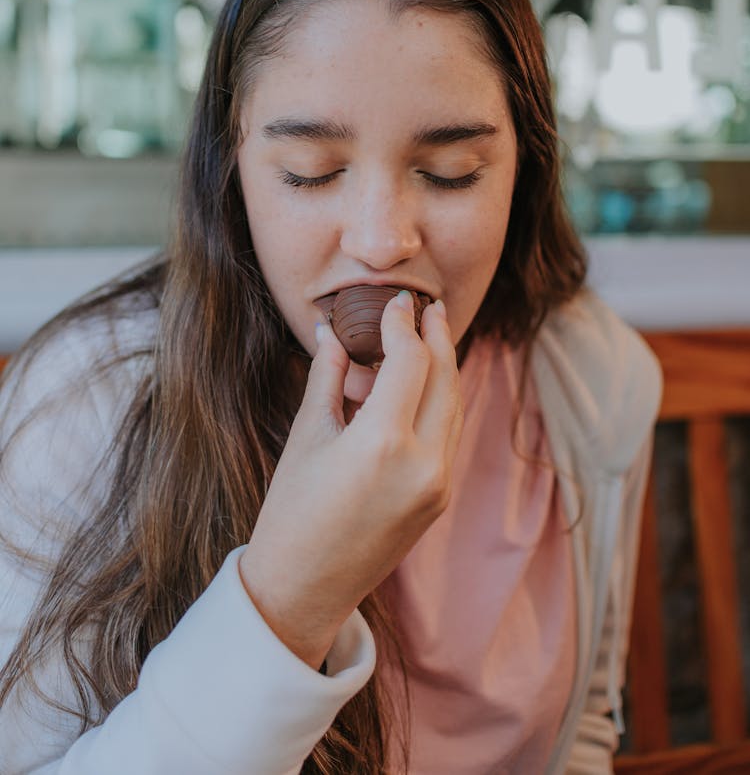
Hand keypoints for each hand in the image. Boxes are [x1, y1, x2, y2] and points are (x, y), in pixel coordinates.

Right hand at [238, 292, 463, 669]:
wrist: (303, 589)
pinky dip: (440, 401)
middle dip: (437, 337)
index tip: (394, 301)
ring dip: (444, 367)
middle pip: (445, 377)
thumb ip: (327, 376)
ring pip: (454, 406)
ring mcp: (438, 484)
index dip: (402, 323)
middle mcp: (423, 462)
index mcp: (383, 442)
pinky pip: (448, 434)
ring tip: (430, 336)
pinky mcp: (440, 499)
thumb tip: (330, 329)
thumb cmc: (291, 511)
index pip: (410, 360)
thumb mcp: (307, 436)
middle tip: (428, 307)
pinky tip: (423, 384)